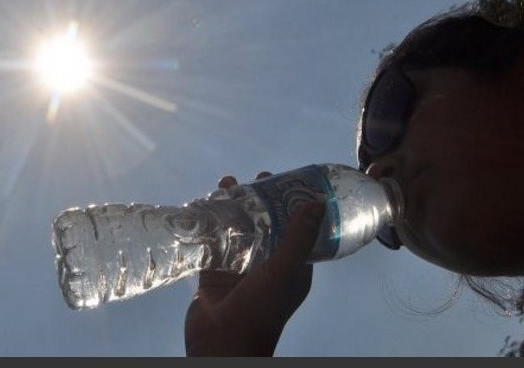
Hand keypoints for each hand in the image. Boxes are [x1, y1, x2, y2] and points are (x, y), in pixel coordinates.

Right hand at [184, 171, 324, 355]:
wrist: (221, 344)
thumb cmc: (260, 309)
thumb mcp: (285, 270)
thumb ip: (300, 236)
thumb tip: (319, 200)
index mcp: (292, 267)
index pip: (296, 228)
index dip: (290, 204)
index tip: (282, 181)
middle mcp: (268, 266)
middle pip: (265, 225)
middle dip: (259, 201)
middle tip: (251, 179)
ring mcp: (241, 269)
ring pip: (239, 231)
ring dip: (233, 208)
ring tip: (225, 185)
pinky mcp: (216, 273)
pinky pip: (215, 243)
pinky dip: (210, 224)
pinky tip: (204, 204)